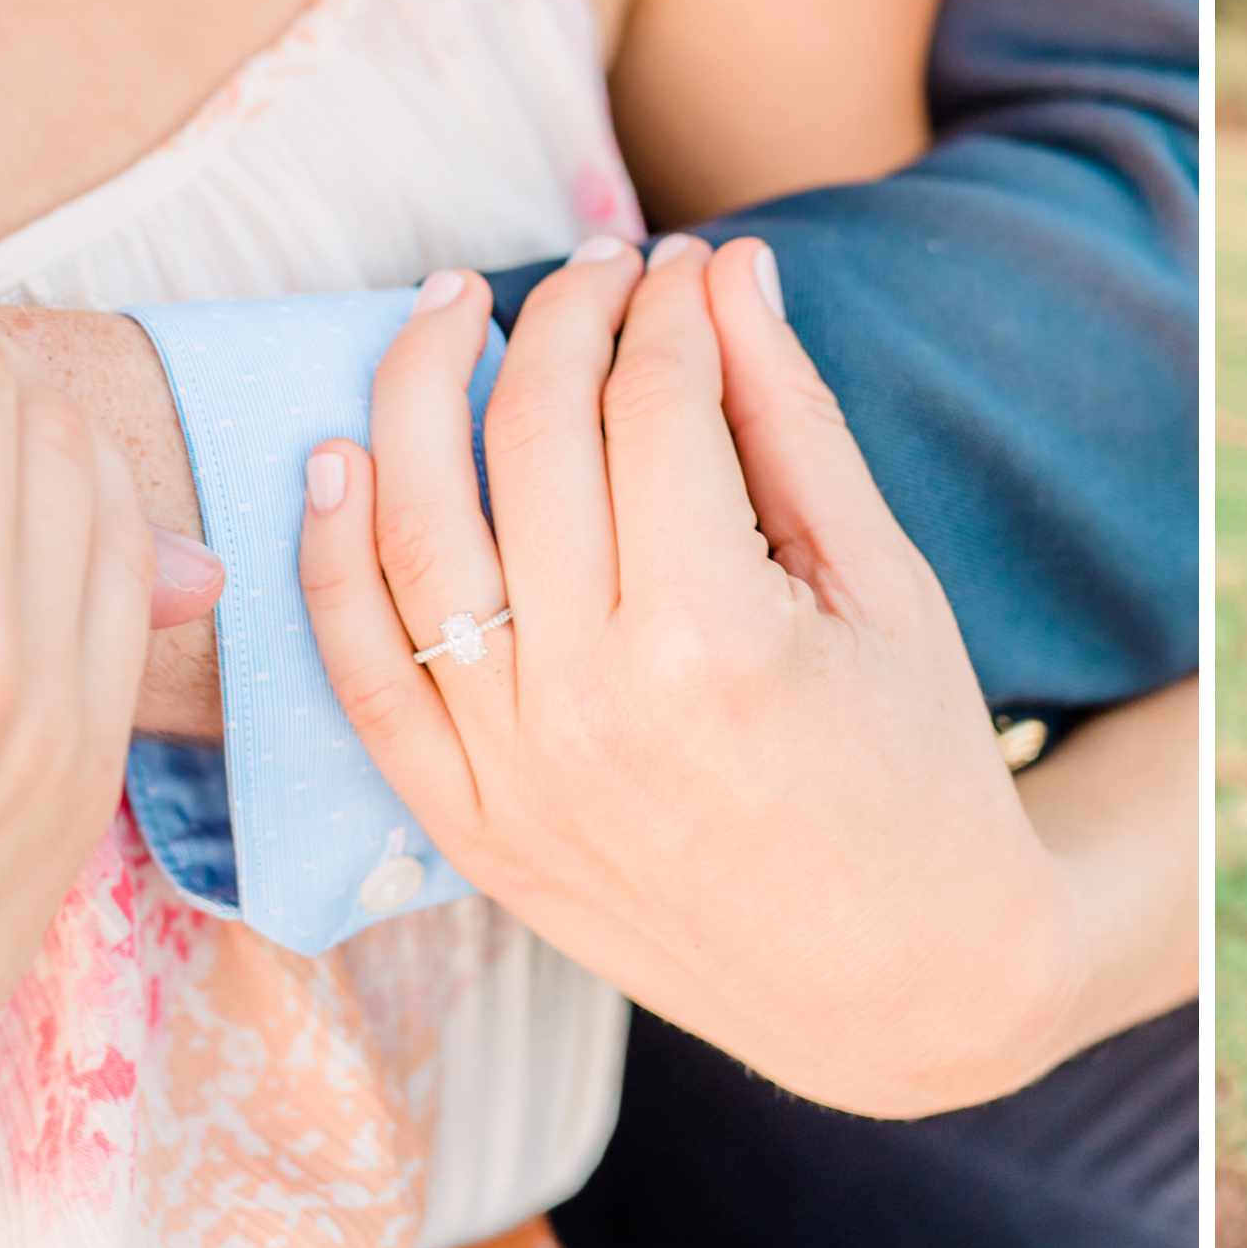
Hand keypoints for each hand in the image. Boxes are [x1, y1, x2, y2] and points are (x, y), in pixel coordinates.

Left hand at [298, 238, 1072, 1119]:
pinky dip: (328, 557)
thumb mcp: (886, 586)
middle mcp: (590, 706)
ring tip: (453, 306)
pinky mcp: (469, 829)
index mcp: (716, 641)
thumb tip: (730, 272)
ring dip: (418, 391)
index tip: (692, 263)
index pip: (655, 407)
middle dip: (563, 318)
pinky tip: (340, 453)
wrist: (898, 984)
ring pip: (414, 534)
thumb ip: (793, 421)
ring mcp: (512, 775)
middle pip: (531, 443)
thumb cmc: (918, 772)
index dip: (673, 308)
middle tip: (599, 265)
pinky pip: (362, 672)